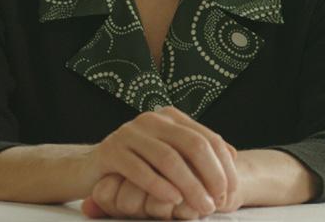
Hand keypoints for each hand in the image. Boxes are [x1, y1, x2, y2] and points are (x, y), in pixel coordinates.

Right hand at [82, 106, 237, 215]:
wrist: (90, 168)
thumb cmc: (137, 166)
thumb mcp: (169, 155)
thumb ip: (197, 153)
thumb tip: (234, 155)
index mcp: (169, 117)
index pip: (207, 137)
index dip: (223, 164)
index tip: (231, 191)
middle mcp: (151, 119)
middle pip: (192, 145)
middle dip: (210, 175)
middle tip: (218, 202)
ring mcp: (130, 132)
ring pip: (168, 158)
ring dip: (189, 186)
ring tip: (200, 207)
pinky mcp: (111, 150)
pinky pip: (139, 169)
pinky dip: (159, 186)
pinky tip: (172, 201)